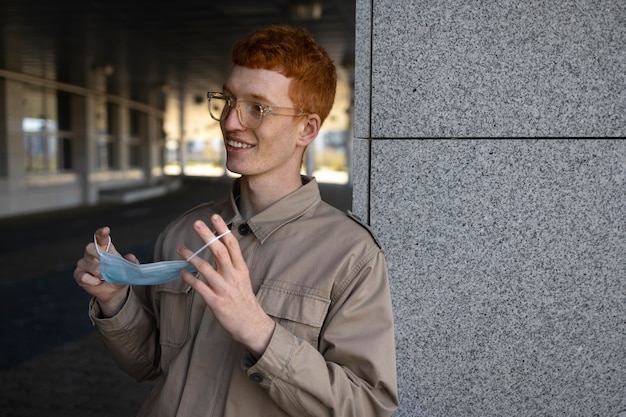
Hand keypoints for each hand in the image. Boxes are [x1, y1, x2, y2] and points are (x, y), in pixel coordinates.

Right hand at [74, 226, 130, 316]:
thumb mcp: (128, 269)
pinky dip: (91, 280)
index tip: (106, 230)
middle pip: (89, 248)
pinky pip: (82, 275)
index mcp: (105, 248)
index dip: (102, 233)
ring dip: (96, 270)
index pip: (101, 237)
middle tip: (105, 265)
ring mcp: (84, 264)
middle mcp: (92, 253)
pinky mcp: (79, 275)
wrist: (114, 290)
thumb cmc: (119, 275)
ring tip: (104, 276)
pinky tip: (98, 282)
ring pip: (85, 263)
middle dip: (97, 254)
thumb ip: (130, 263)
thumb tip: (130, 257)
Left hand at [177, 215, 275, 357]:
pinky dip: (190, 279)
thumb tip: (217, 249)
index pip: (232, 245)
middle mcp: (233, 276)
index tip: (215, 217)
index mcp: (241, 269)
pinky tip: (182, 272)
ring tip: (180, 249)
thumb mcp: (242, 279)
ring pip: (207, 268)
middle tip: (196, 223)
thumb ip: (231, 265)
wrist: (252, 325)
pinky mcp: (217, 302)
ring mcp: (225, 289)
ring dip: (192, 257)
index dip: (223, 230)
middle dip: (208, 236)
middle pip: (220, 251)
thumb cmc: (244, 301)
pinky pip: (201, 287)